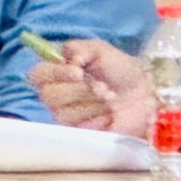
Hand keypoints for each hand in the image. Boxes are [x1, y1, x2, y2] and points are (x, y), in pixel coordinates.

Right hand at [29, 39, 152, 136]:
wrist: (144, 94)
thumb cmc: (120, 70)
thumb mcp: (99, 50)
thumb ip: (79, 48)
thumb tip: (70, 60)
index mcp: (57, 71)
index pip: (37, 74)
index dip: (54, 73)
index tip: (78, 71)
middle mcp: (56, 94)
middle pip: (48, 95)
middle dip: (80, 90)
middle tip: (103, 87)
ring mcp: (65, 115)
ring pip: (62, 112)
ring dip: (92, 103)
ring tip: (111, 98)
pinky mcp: (77, 132)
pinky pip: (77, 126)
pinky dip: (97, 116)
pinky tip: (110, 113)